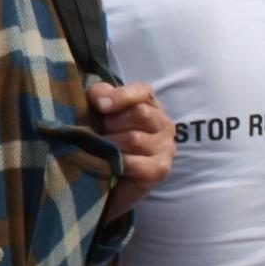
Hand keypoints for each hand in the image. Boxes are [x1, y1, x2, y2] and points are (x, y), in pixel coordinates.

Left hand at [89, 81, 174, 220]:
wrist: (107, 174)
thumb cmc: (104, 135)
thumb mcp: (98, 109)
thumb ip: (100, 95)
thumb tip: (101, 101)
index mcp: (150, 103)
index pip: (142, 91)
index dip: (120, 96)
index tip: (99, 105)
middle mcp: (164, 123)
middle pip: (141, 113)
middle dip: (112, 123)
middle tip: (100, 132)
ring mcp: (166, 147)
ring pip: (135, 139)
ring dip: (111, 143)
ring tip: (102, 147)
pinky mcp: (159, 170)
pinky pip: (134, 163)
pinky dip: (117, 162)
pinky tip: (109, 162)